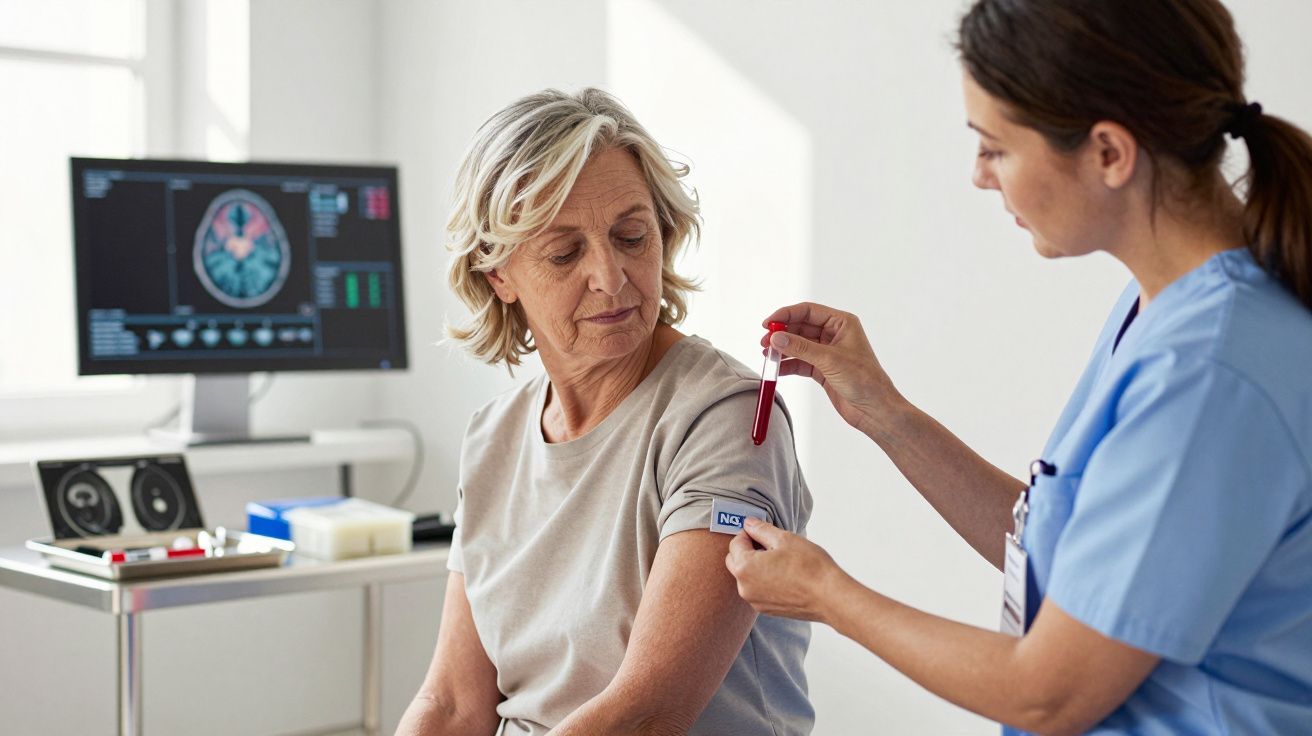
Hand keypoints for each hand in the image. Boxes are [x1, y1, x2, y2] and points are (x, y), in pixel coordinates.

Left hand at [725, 518, 847, 623]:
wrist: (829, 597)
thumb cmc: (809, 566)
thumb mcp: (785, 539)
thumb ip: (761, 530)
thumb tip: (749, 524)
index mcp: (745, 567)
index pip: (735, 544)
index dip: (747, 533)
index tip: (761, 531)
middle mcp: (744, 587)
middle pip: (735, 561)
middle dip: (746, 550)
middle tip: (768, 543)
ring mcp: (755, 601)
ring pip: (746, 577)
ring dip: (755, 566)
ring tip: (779, 560)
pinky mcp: (767, 610)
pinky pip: (757, 589)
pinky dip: (763, 580)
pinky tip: (783, 574)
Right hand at [761, 302, 901, 436]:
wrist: (874, 410)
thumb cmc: (865, 380)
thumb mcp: (829, 360)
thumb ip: (801, 347)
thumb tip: (776, 337)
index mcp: (842, 323)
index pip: (808, 311)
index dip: (786, 315)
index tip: (768, 323)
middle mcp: (834, 335)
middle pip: (800, 327)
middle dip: (782, 333)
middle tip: (764, 341)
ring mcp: (827, 353)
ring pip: (798, 345)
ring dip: (782, 349)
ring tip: (767, 355)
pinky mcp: (822, 370)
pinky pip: (799, 362)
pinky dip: (787, 364)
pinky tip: (776, 369)